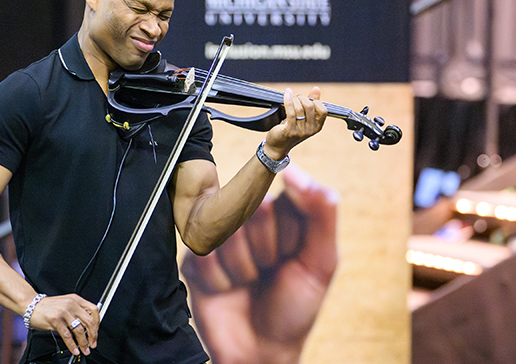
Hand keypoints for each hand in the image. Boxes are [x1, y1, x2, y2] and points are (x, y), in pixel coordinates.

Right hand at [28, 294, 99, 356]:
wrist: (31, 305)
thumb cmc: (48, 306)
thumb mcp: (66, 303)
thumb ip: (77, 311)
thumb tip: (88, 326)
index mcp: (76, 299)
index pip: (94, 310)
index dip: (98, 323)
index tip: (96, 332)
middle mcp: (72, 304)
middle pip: (89, 321)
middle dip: (93, 335)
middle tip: (93, 344)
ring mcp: (64, 312)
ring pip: (79, 330)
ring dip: (83, 343)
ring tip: (85, 349)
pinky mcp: (55, 320)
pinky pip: (67, 335)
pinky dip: (72, 345)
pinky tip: (74, 349)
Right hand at [182, 165, 338, 363]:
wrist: (262, 350)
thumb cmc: (295, 307)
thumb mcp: (321, 261)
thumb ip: (320, 211)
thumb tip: (294, 170)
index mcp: (281, 212)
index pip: (280, 197)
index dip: (287, 233)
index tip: (291, 254)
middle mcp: (248, 218)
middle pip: (251, 211)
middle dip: (266, 251)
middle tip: (270, 270)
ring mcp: (219, 236)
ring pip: (226, 232)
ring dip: (244, 268)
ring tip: (250, 282)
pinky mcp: (195, 257)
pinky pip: (204, 256)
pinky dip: (222, 281)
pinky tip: (229, 289)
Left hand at [263, 87, 326, 159]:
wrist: (279, 145)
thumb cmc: (292, 129)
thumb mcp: (304, 118)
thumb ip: (311, 103)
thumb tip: (316, 89)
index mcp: (317, 127)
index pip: (323, 110)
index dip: (315, 101)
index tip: (306, 98)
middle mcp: (311, 130)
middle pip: (310, 106)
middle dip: (302, 97)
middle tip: (295, 96)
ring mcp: (300, 131)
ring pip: (299, 108)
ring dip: (293, 98)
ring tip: (289, 94)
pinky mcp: (289, 130)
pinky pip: (290, 112)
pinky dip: (288, 101)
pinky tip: (286, 95)